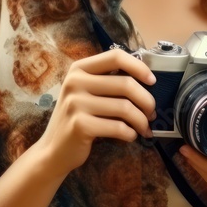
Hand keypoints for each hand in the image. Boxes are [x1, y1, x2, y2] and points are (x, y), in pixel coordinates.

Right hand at [34, 49, 156, 178]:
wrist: (54, 150)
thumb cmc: (79, 119)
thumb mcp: (87, 93)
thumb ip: (109, 82)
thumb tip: (148, 80)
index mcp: (79, 69)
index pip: (115, 56)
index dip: (139, 67)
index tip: (153, 81)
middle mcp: (75, 82)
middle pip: (126, 84)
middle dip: (146, 101)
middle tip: (152, 113)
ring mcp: (75, 103)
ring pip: (125, 108)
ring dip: (141, 120)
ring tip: (144, 128)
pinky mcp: (80, 125)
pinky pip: (118, 127)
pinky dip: (130, 133)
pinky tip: (130, 136)